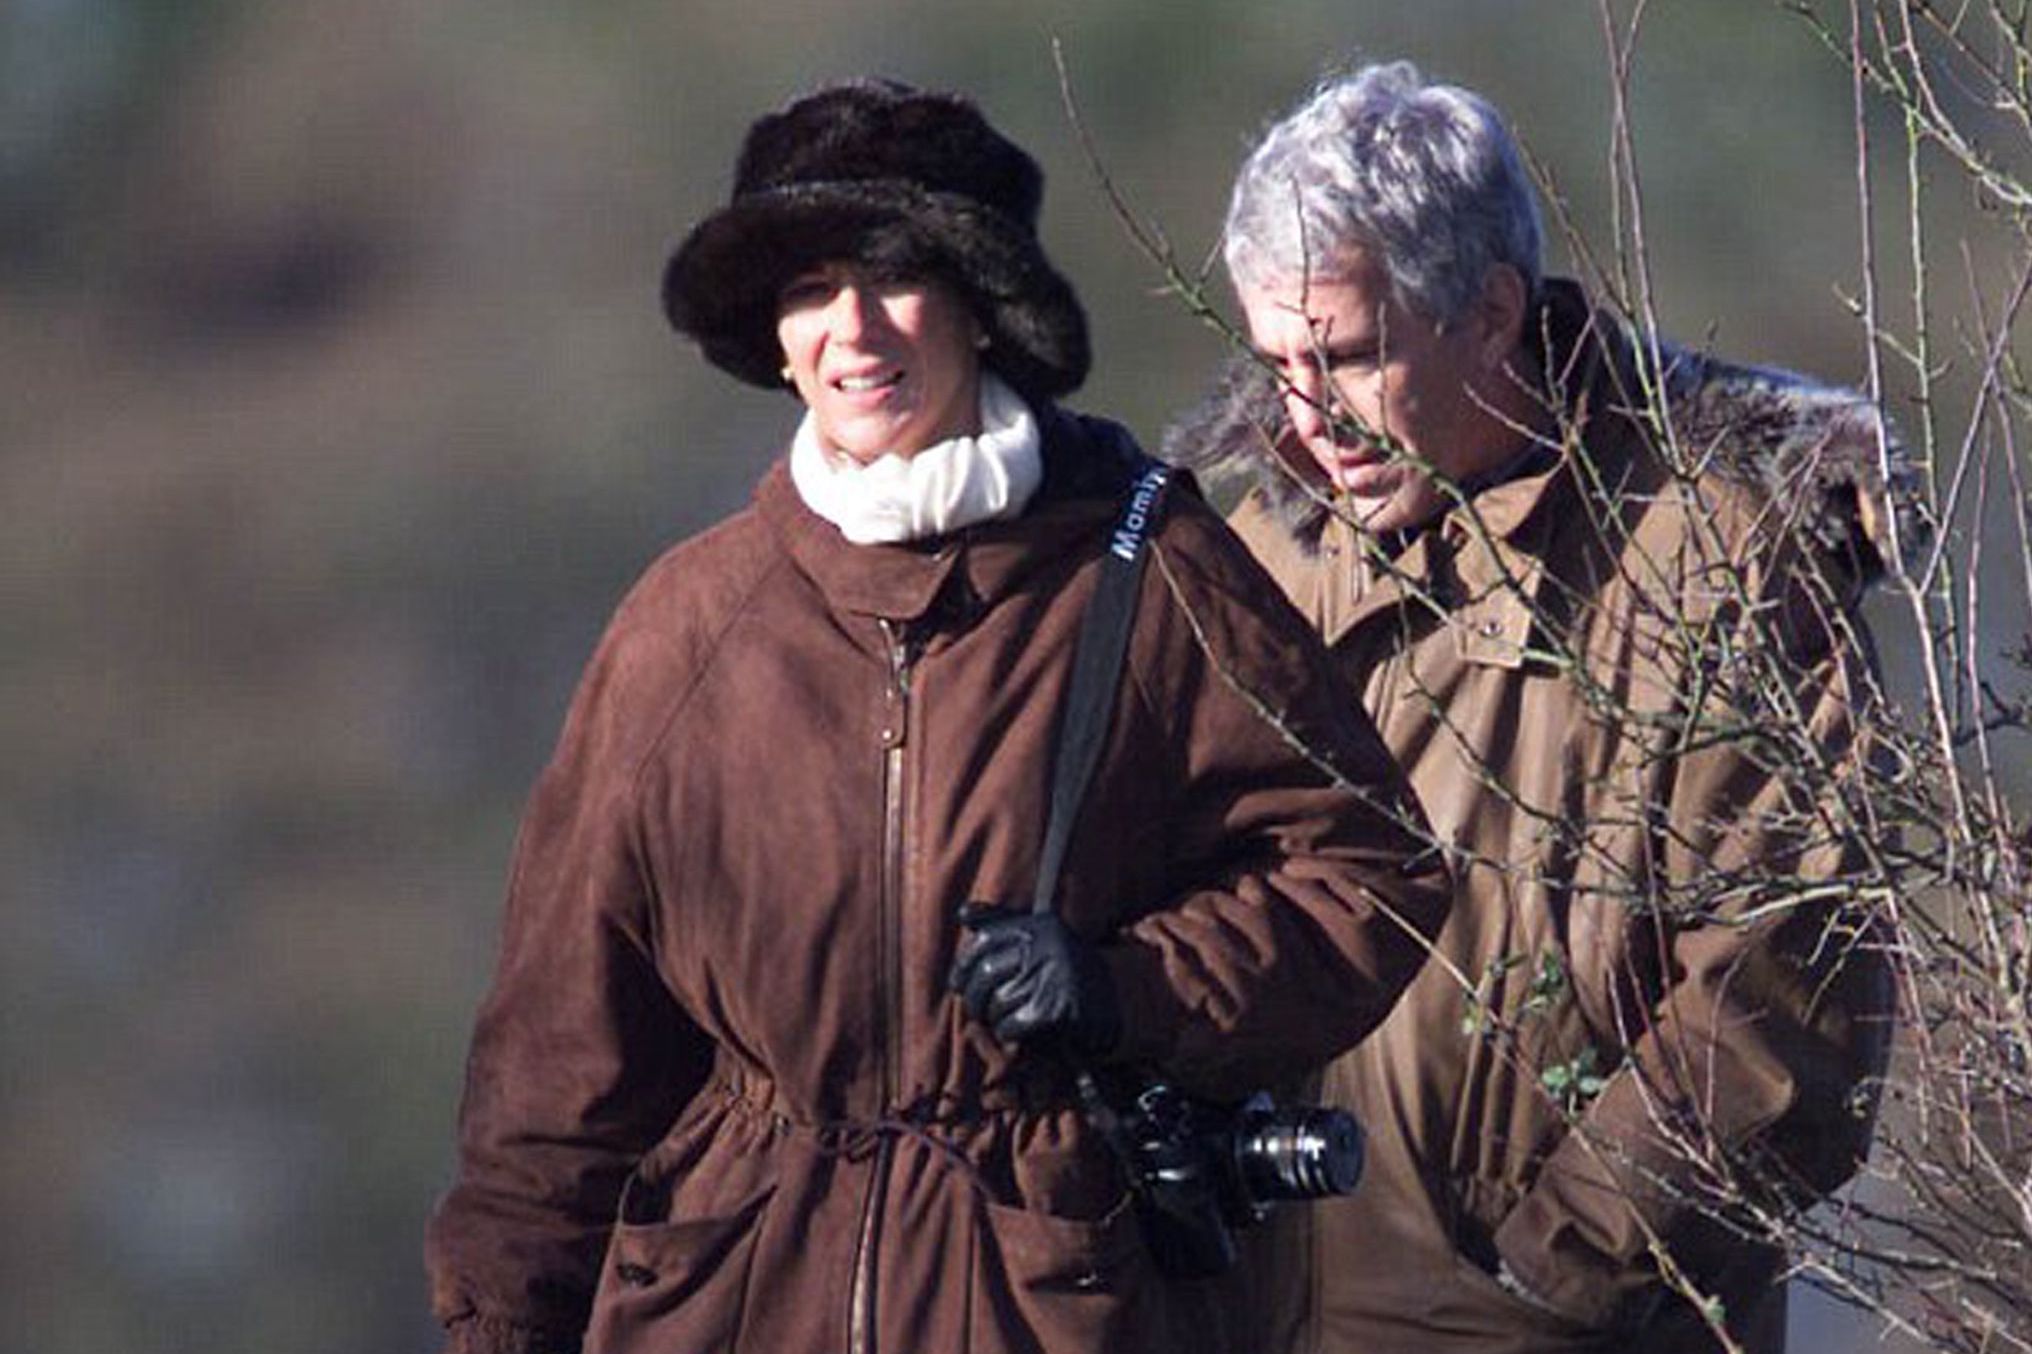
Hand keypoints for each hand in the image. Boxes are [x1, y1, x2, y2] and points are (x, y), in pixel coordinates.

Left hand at [948, 907, 1121, 1056]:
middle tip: (977, 1009)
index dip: (964, 965)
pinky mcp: (1057, 1011)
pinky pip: (1011, 1025)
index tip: (958, 983)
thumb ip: (1003, 924)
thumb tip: (963, 912)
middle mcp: (1048, 947)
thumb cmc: (1069, 972)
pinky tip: (1021, 1032)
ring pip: (997, 1003)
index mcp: (1041, 926)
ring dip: (994, 1018)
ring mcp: (1054, 978)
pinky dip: (1009, 1033)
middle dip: (975, 997)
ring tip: (1005, 1020)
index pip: (985, 941)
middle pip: (986, 973)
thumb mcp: (1043, 938)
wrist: (1121, 1004)